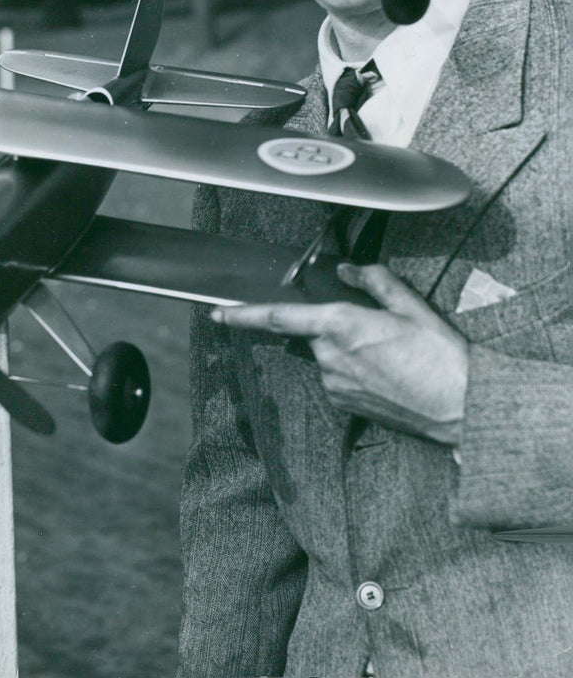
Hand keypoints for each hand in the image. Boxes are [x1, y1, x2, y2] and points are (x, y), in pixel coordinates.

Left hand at [211, 263, 468, 445]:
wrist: (461, 407)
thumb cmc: (440, 355)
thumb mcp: (411, 306)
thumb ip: (373, 281)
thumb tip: (348, 270)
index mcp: (341, 324)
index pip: (278, 317)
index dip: (242, 314)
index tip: (217, 312)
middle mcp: (330, 355)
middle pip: (311, 332)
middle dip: (332, 326)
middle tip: (376, 330)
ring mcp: (335, 383)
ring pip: (325, 354)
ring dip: (345, 348)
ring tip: (390, 353)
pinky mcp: (344, 404)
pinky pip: (337, 376)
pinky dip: (354, 368)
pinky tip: (387, 371)